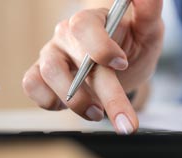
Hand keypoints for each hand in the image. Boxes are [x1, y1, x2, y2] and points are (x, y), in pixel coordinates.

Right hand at [22, 0, 163, 133]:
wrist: (125, 65)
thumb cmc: (134, 44)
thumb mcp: (148, 30)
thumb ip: (148, 11)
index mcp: (92, 20)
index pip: (84, 26)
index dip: (101, 47)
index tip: (122, 63)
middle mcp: (68, 35)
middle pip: (75, 59)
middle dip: (106, 93)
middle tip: (126, 122)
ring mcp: (53, 54)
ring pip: (50, 74)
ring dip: (77, 101)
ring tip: (99, 113)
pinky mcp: (42, 74)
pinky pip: (32, 85)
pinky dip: (48, 100)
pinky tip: (70, 106)